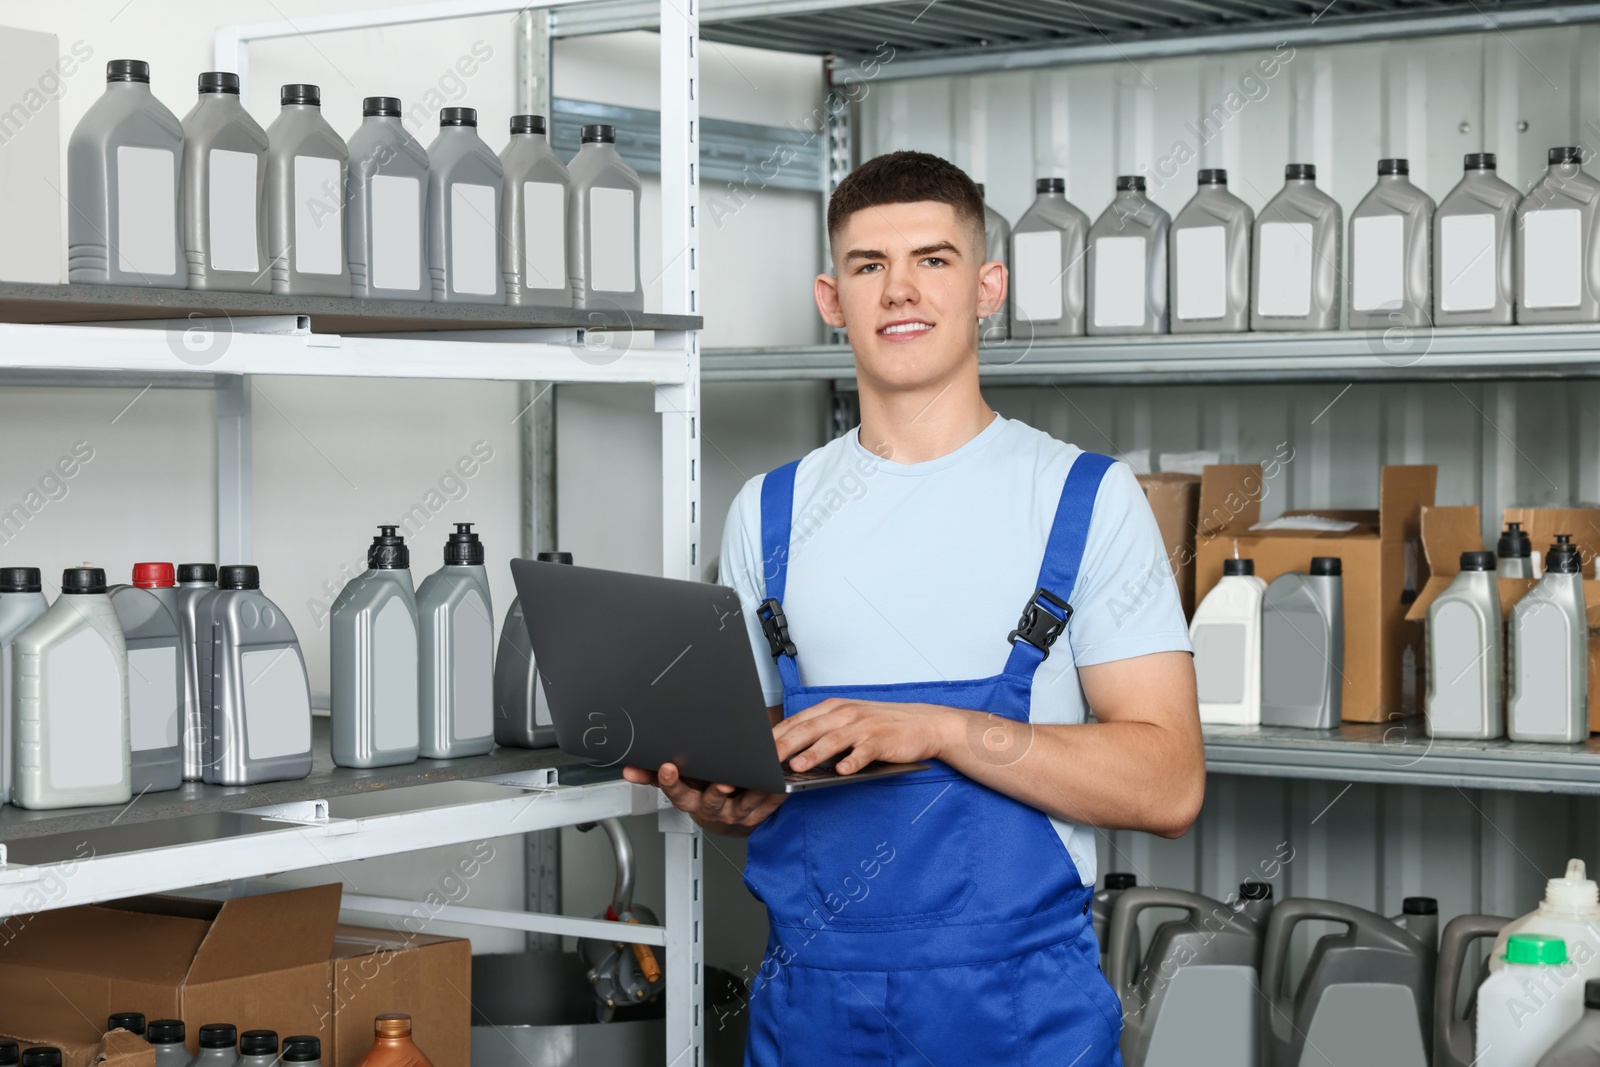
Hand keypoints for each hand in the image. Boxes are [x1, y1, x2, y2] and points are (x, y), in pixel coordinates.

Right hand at [622, 762, 785, 833]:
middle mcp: (712, 810)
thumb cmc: (699, 789)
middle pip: (710, 803)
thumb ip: (653, 775)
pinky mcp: (757, 814)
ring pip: (743, 806)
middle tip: (722, 782)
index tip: (668, 766)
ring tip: (760, 781)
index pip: (676, 792)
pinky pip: (767, 805)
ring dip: (750, 794)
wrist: (724, 812)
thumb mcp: (678, 781)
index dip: (671, 781)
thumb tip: (628, 769)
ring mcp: (735, 814)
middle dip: (716, 793)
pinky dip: (774, 795)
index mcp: (690, 799)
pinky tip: (779, 782)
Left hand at [773, 698, 959, 775]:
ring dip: (813, 753)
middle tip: (766, 760)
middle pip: (809, 729)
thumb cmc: (883, 725)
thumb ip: (824, 731)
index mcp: (834, 708)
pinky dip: (853, 761)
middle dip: (786, 745)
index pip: (798, 720)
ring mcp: (864, 727)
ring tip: (796, 767)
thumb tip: (792, 751)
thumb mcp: (850, 721)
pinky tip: (842, 772)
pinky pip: (864, 752)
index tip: (758, 749)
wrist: (923, 724)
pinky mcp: (881, 741)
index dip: (777, 735)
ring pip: (833, 740)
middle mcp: (846, 714)